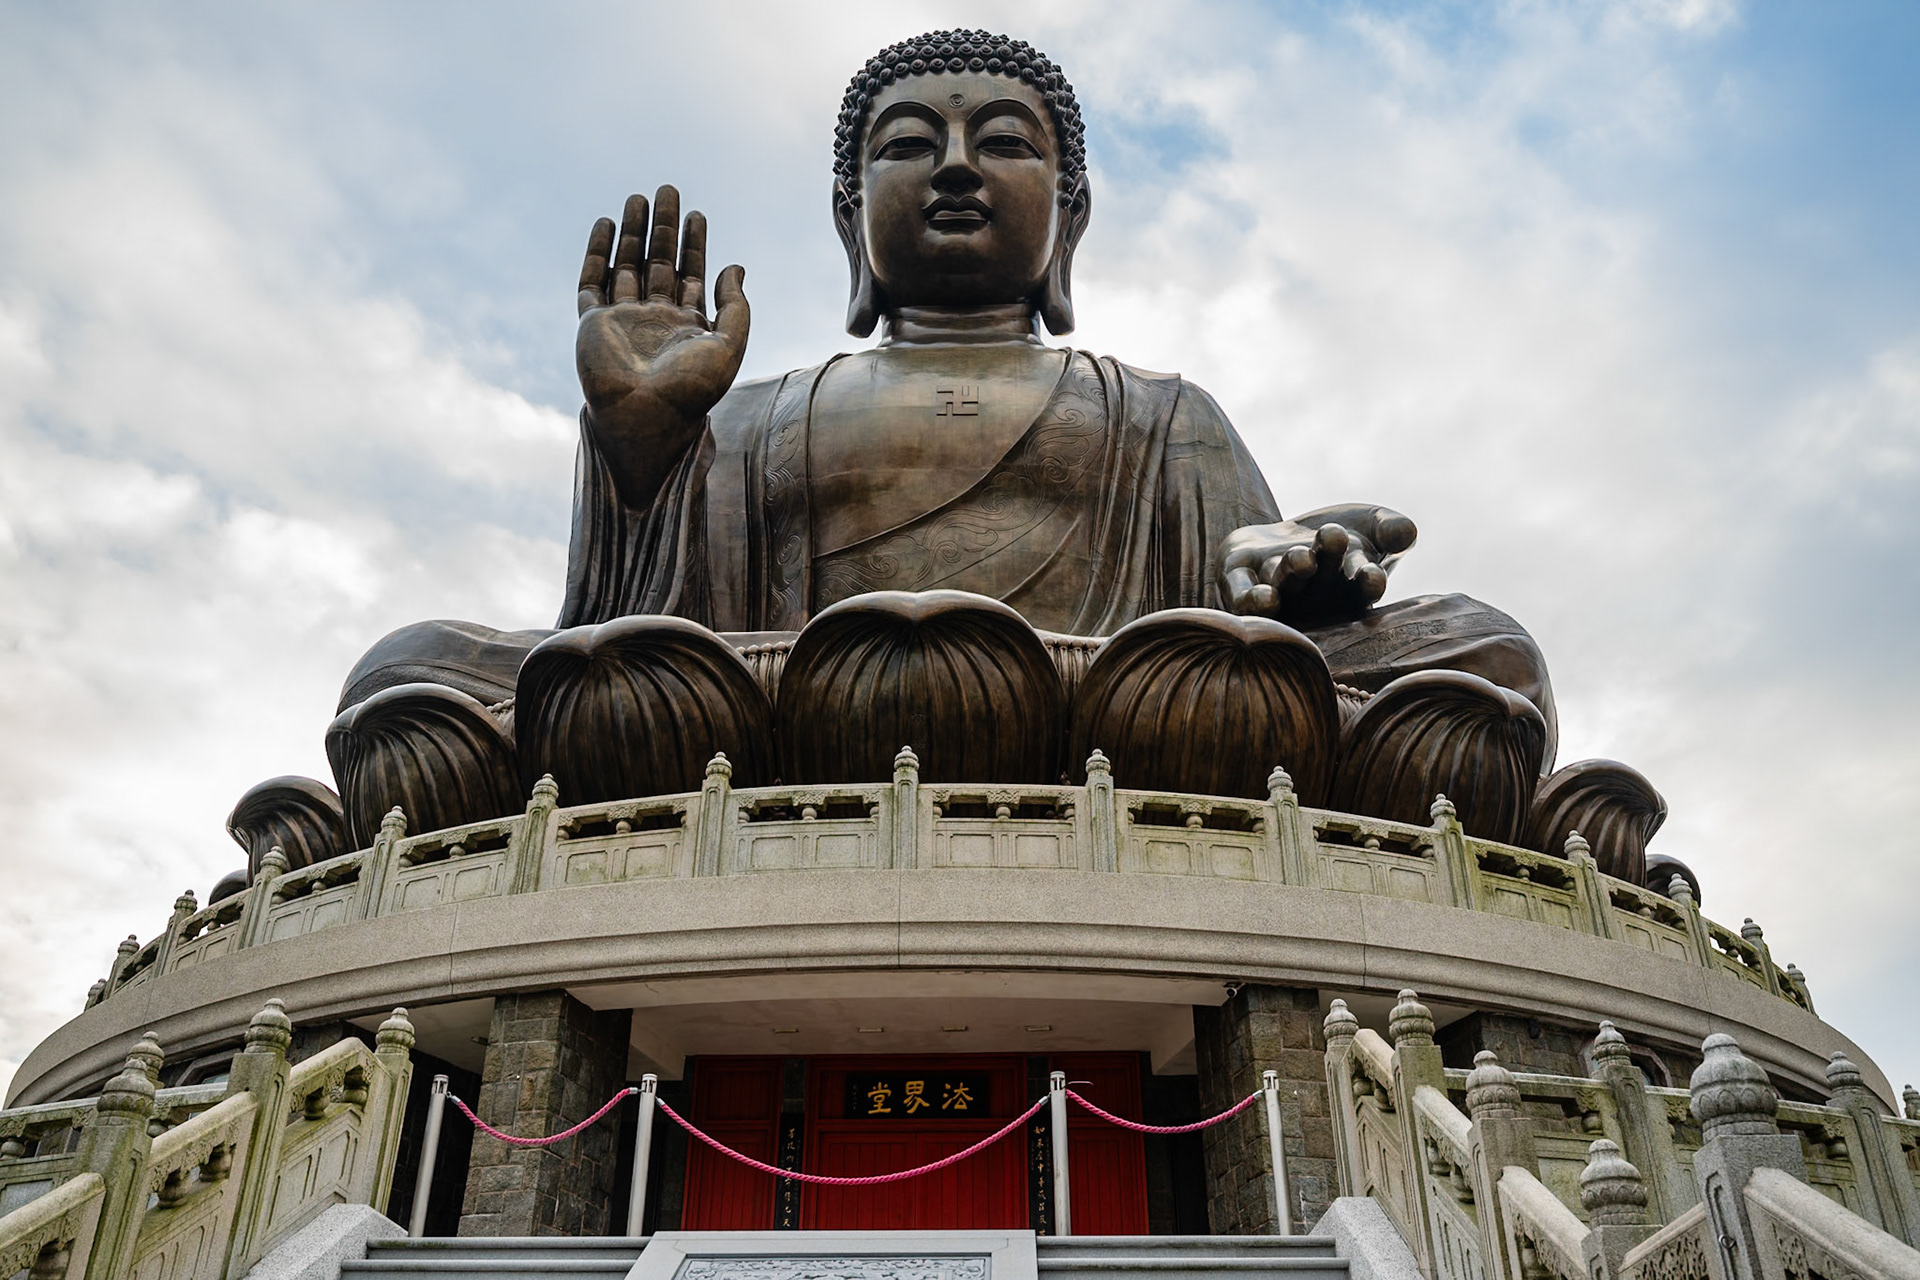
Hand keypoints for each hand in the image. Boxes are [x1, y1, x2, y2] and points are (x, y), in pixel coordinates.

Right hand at [575, 185, 748, 503]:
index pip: (692, 274)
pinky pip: (592, 282)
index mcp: (687, 326)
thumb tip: (736, 266)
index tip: (698, 214)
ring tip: (639, 197)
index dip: (695, 244)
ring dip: (633, 232)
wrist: (646, 418)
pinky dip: (597, 253)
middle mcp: (654, 320)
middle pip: (659, 262)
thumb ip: (736, 307)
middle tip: (668, 190)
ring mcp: (622, 320)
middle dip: (664, 227)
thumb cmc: (691, 391)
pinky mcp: (593, 324)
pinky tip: (606, 224)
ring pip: (627, 265)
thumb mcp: (728, 346)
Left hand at [1218, 504, 1417, 622]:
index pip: (1363, 588)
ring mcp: (1276, 592)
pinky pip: (1241, 597)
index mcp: (1348, 588)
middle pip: (1320, 581)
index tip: (1374, 576)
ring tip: (1300, 557)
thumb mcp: (1369, 524)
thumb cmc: (1335, 537)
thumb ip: (1390, 527)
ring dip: (1292, 573)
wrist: (1281, 539)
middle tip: (1332, 537)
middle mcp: (1312, 598)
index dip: (1368, 582)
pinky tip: (1263, 599)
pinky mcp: (1238, 584)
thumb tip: (1407, 531)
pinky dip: (1251, 600)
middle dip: (1326, 561)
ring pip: (1284, 585)